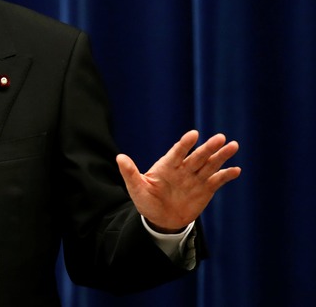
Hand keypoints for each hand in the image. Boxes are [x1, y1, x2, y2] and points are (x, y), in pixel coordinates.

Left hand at [116, 130, 240, 232]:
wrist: (161, 220)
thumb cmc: (146, 201)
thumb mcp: (136, 188)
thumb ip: (130, 173)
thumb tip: (119, 157)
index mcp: (167, 166)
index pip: (177, 152)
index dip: (185, 144)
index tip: (193, 135)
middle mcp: (183, 169)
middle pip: (197, 156)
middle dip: (208, 148)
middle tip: (220, 137)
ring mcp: (195, 178)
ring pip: (210, 164)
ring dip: (221, 156)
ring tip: (233, 145)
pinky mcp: (205, 189)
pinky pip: (217, 181)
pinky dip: (226, 175)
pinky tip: (236, 170)